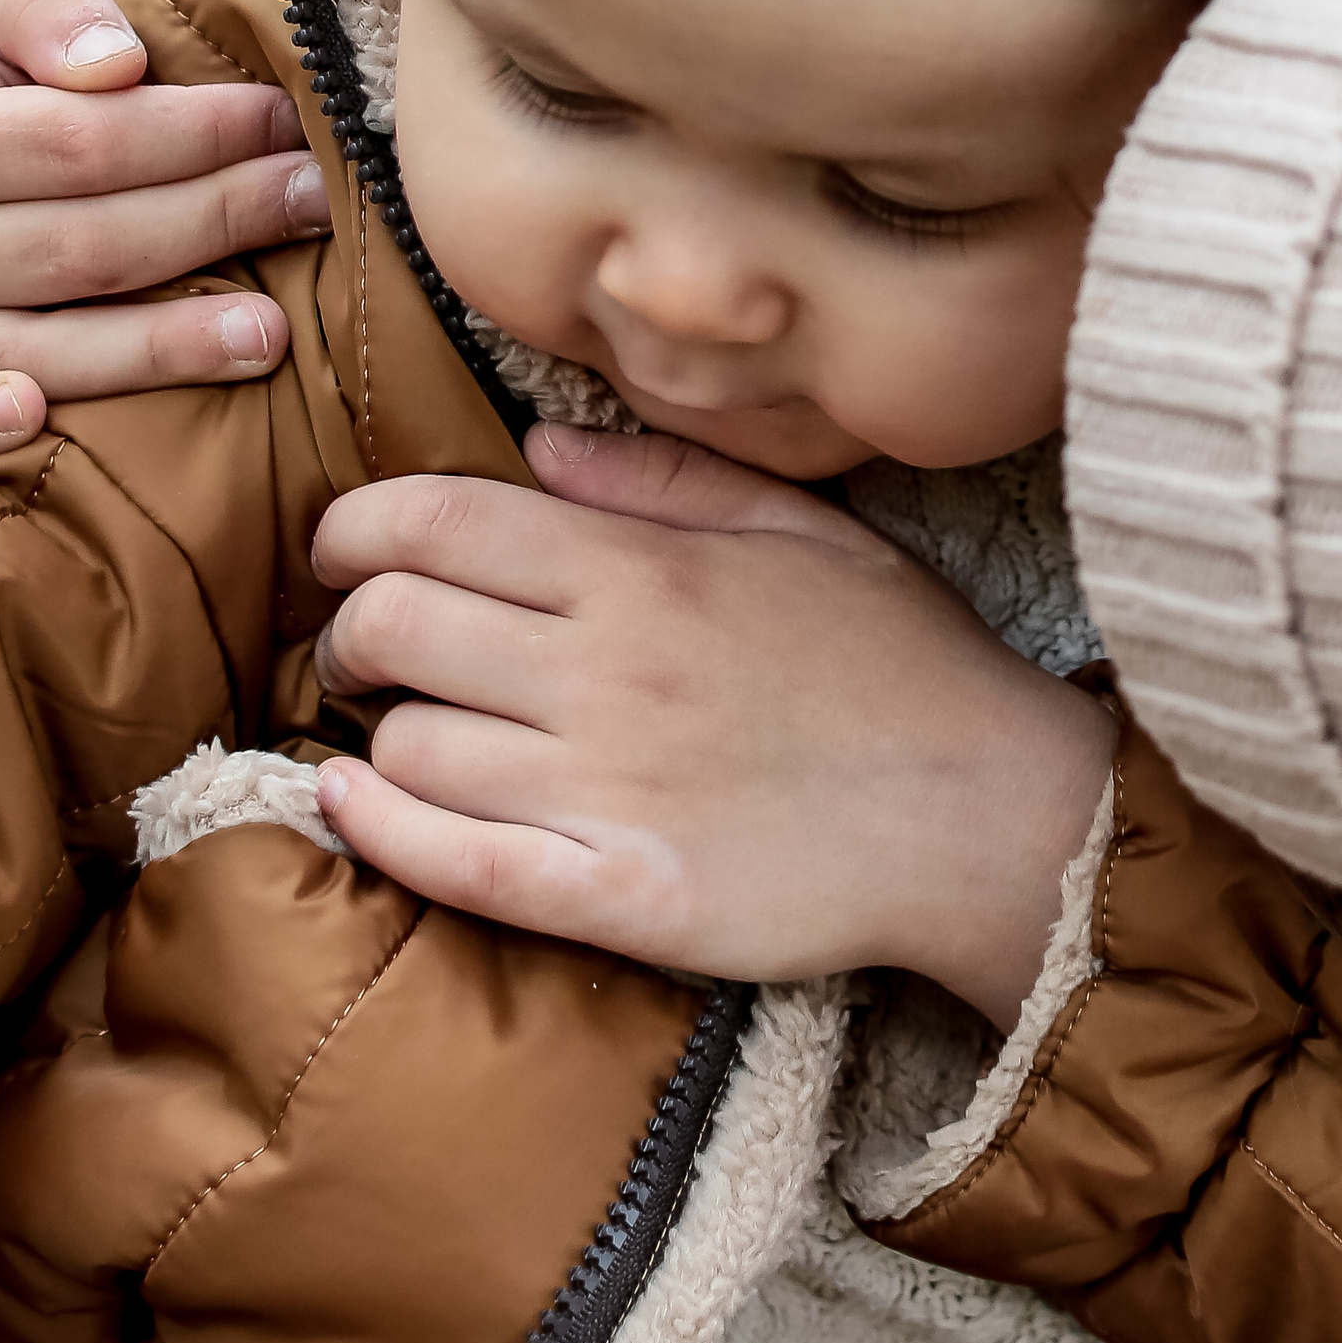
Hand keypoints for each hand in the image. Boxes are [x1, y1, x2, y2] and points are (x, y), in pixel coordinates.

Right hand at [0, 0, 332, 456]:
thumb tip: (112, 64)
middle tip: (314, 204)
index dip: (195, 133)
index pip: (76, 143)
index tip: (286, 122)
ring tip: (273, 330)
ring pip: (39, 350)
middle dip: (212, 222)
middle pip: (80, 250)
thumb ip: (47, 6)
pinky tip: (34, 421)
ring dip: (163, 347)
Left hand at [311, 428, 1114, 1025]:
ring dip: (383, 742)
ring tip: (411, 741)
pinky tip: (355, 809)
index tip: (346, 558)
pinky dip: (378, 833)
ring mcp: (607, 787)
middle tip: (366, 656)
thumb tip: (534, 446)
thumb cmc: (906, 666)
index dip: (351, 534)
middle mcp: (606, 668)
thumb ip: (662, 480)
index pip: (425, 523)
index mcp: (641, 568)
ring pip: (406, 751)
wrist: (995, 817)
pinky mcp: (619, 896)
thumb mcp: (803, 531)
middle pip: (389, 629)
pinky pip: (454, 865)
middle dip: (348, 635)